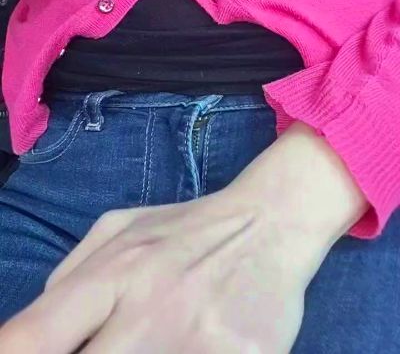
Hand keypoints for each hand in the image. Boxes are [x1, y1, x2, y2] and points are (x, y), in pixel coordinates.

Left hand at [0, 185, 313, 353]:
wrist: (270, 221)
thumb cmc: (187, 229)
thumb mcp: (119, 229)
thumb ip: (70, 276)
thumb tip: (26, 336)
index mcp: (115, 270)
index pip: (34, 334)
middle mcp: (151, 307)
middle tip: (108, 347)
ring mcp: (199, 339)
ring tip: (148, 342)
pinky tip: (185, 346)